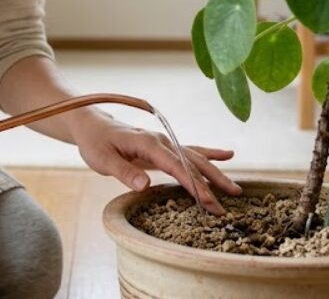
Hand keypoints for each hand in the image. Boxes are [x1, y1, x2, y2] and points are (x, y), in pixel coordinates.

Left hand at [71, 115, 241, 214]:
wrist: (93, 126)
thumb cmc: (96, 143)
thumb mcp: (102, 159)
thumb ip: (124, 171)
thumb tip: (145, 185)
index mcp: (148, 143)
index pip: (176, 166)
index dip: (193, 184)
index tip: (208, 201)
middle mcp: (161, 141)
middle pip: (192, 162)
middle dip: (212, 182)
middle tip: (229, 201)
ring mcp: (165, 142)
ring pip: (195, 158)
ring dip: (215, 173)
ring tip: (236, 189)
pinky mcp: (164, 147)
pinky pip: (190, 151)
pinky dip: (210, 153)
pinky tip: (228, 155)